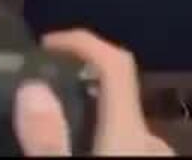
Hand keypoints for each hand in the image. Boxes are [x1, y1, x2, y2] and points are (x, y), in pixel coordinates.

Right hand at [13, 31, 173, 156]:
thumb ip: (50, 138)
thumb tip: (32, 89)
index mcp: (131, 130)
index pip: (116, 62)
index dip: (84, 42)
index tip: (47, 42)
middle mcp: (152, 137)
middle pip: (116, 95)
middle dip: (81, 88)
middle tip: (41, 97)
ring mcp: (159, 154)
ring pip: (122, 124)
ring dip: (93, 120)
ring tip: (56, 129)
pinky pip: (131, 146)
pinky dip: (108, 141)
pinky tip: (86, 151)